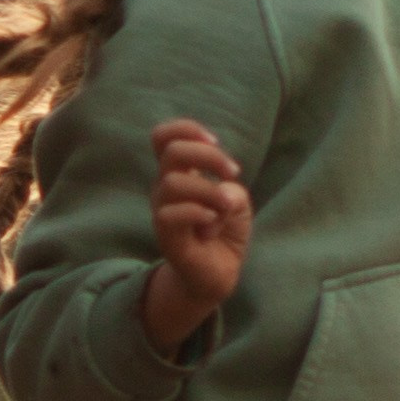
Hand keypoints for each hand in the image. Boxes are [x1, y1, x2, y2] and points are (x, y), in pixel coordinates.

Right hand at [142, 119, 252, 351]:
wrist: (220, 271)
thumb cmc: (227, 229)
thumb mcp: (237, 200)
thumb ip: (228, 186)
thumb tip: (217, 192)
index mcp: (180, 172)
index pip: (163, 137)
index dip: (186, 130)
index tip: (215, 142)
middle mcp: (166, 187)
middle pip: (171, 151)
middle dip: (208, 157)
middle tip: (233, 172)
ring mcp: (162, 211)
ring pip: (173, 184)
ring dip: (208, 191)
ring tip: (224, 208)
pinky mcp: (165, 236)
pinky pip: (170, 215)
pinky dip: (199, 213)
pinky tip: (212, 224)